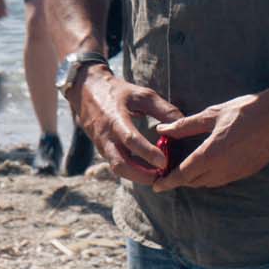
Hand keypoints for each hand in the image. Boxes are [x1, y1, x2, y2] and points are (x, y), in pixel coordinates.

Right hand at [67, 70, 182, 185]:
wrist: (86, 90)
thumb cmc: (118, 91)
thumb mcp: (141, 94)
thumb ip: (162, 109)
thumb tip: (183, 124)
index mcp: (115, 119)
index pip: (130, 140)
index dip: (147, 153)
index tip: (164, 161)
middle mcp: (106, 136)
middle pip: (120, 165)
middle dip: (142, 176)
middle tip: (162, 178)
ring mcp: (102, 145)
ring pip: (118, 169)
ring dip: (138, 176)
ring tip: (158, 177)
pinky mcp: (102, 149)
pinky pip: (117, 164)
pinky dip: (132, 171)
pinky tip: (148, 171)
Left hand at [151, 83, 268, 191]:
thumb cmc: (247, 110)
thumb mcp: (213, 114)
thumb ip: (185, 125)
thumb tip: (162, 130)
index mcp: (212, 154)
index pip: (184, 174)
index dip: (168, 182)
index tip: (155, 186)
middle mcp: (224, 169)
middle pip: (194, 182)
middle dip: (179, 180)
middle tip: (165, 174)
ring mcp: (237, 173)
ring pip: (208, 183)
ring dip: (195, 179)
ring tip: (183, 170)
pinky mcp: (248, 172)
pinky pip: (222, 180)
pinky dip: (210, 177)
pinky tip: (206, 166)